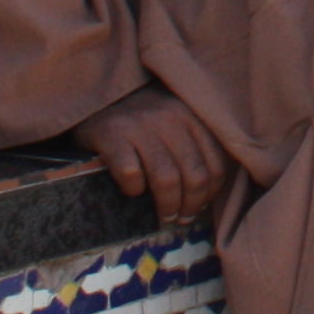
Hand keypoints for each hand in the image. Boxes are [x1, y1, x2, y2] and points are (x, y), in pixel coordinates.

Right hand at [73, 84, 231, 222]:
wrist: (97, 95)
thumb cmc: (141, 116)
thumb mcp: (174, 119)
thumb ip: (193, 143)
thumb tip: (206, 192)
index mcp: (192, 115)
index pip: (216, 163)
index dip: (210, 193)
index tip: (200, 207)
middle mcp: (170, 117)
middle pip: (194, 175)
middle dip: (190, 205)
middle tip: (181, 218)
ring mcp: (141, 125)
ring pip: (167, 180)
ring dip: (167, 206)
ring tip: (164, 216)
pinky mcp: (113, 134)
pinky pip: (132, 175)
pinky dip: (134, 190)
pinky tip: (133, 191)